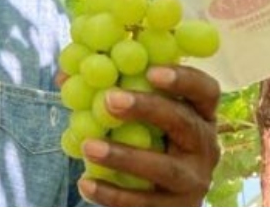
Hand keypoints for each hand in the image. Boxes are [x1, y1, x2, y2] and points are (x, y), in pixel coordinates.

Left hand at [78, 65, 220, 205]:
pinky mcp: (177, 209)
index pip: (205, 91)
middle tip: (110, 100)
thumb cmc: (146, 146)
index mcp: (199, 117)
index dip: (183, 78)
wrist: (159, 202)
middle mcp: (204, 147)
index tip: (151, 71)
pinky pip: (145, 202)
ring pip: (164, 168)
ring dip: (124, 156)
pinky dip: (113, 194)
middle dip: (148, 109)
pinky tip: (85, 184)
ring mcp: (194, 181)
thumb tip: (63, 76)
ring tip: (88, 147)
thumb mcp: (139, 121)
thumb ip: (111, 95)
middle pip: (183, 123)